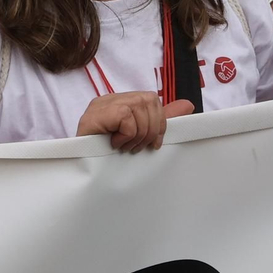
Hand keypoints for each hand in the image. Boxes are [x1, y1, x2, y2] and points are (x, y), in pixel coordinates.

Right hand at [76, 92, 194, 151]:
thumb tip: (188, 105)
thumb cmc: (109, 157)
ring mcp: (100, 105)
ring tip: (124, 148)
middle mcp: (109, 99)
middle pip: (148, 101)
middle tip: (137, 148)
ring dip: (137, 136)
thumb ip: (161, 120)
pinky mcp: (94, 115)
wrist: (84, 174)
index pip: (152, 99)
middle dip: (150, 130)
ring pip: (138, 109)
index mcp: (120, 102)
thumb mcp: (140, 136)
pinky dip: (126, 136)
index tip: (153, 144)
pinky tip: (114, 145)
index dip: (159, 123)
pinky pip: (126, 117)